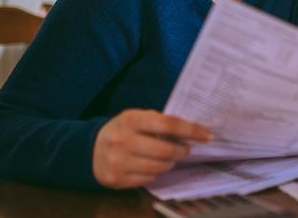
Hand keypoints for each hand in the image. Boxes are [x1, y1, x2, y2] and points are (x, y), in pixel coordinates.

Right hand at [92, 109, 210, 188]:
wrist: (91, 148)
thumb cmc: (123, 130)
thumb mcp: (137, 118)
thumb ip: (160, 122)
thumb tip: (192, 131)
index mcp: (131, 120)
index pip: (168, 125)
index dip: (190, 131)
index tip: (206, 135)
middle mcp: (122, 140)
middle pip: (166, 151)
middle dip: (182, 151)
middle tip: (185, 149)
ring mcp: (118, 162)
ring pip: (159, 167)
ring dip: (170, 163)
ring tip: (168, 157)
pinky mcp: (116, 179)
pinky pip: (149, 179)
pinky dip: (155, 173)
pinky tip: (151, 165)